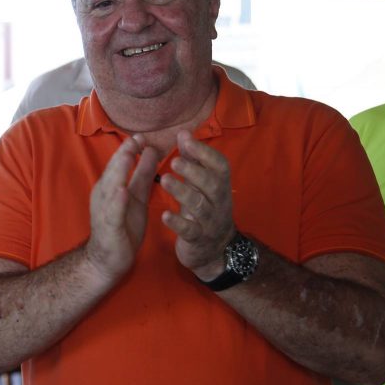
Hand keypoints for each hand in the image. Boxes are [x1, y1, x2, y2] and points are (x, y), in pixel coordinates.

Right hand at [87, 134, 158, 280]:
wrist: (108, 260)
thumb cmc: (123, 227)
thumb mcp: (137, 197)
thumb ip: (143, 175)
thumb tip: (152, 151)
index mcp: (111, 186)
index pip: (119, 163)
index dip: (129, 149)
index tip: (141, 135)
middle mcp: (104, 195)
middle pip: (113, 171)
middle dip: (123, 154)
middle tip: (135, 138)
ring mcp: (103, 210)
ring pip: (110, 187)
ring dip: (117, 171)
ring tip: (126, 156)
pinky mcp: (108, 226)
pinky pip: (112, 212)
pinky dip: (116, 200)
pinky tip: (122, 191)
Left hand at [160, 131, 234, 278]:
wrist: (216, 251)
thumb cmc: (205, 209)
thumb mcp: (202, 185)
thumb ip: (193, 161)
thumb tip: (183, 133)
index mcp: (220, 185)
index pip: (220, 165)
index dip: (204, 152)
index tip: (185, 138)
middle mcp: (218, 202)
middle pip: (212, 184)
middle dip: (194, 171)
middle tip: (174, 160)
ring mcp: (209, 222)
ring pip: (199, 206)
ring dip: (182, 192)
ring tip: (164, 180)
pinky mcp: (198, 239)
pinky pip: (190, 230)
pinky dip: (177, 223)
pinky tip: (164, 215)